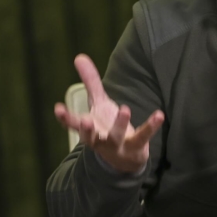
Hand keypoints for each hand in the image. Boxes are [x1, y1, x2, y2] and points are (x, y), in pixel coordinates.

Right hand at [54, 54, 163, 173]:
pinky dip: (151, 126)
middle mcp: (100, 140)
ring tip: (125, 108)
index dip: (65, 118)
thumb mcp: (99, 103)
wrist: (125, 159)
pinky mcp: (136, 147)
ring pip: (116, 137)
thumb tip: (79, 56)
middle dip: (86, 130)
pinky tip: (159, 115)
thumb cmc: (107, 126)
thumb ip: (91, 82)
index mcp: (89, 129)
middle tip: (85, 120)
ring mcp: (117, 146)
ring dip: (119, 124)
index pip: (73, 125)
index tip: (58, 109)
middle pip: (90, 137)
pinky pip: (143, 136)